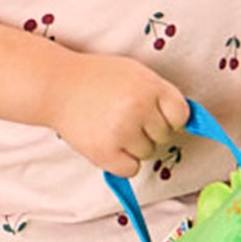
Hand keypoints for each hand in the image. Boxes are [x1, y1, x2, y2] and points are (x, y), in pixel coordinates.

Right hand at [49, 54, 192, 176]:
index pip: (180, 115)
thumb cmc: (96, 78)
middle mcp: (139, 109)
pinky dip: (121, 161)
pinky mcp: (105, 153)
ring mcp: (122, 132)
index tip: (154, 114)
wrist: (55, 86)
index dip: (169, 117)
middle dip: (148, 130)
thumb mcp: (133, 73)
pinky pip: (131, 169)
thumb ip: (158, 93)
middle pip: (164, 136)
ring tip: (111, 127)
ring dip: (133, 146)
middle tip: (124, 117)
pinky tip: (107, 143)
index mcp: (149, 86)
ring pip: (148, 153)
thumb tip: (185, 121)